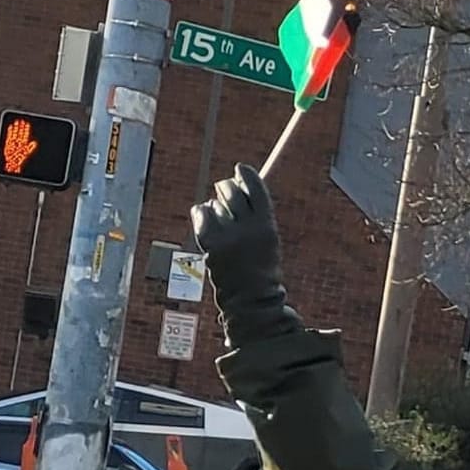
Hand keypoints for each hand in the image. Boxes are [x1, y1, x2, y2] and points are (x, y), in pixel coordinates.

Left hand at [190, 165, 290, 343]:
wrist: (251, 301)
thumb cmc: (261, 269)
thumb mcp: (268, 239)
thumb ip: (257, 213)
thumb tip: (238, 181)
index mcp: (266, 226)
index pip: (255, 187)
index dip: (245, 174)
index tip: (240, 169)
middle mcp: (247, 229)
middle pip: (231, 191)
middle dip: (226, 188)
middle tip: (225, 191)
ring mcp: (227, 237)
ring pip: (215, 204)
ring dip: (217, 208)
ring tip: (223, 223)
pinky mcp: (210, 244)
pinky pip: (201, 214)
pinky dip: (202, 214)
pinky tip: (207, 222)